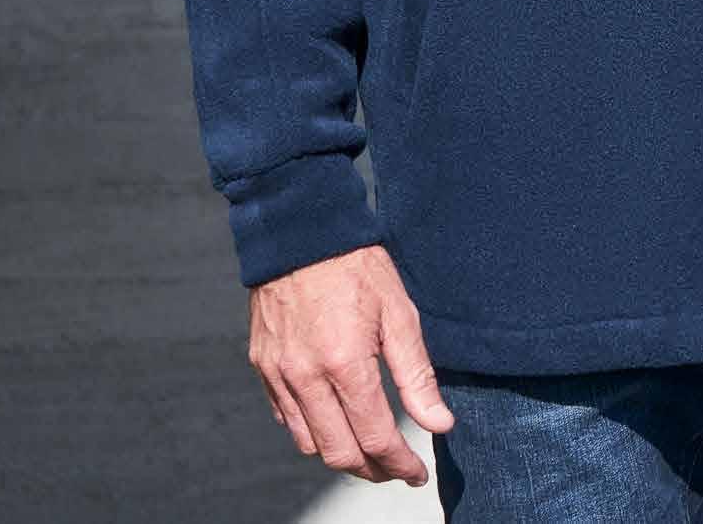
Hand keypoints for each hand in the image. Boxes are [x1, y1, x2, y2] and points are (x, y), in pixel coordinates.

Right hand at [248, 243, 455, 485]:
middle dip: (372, 470)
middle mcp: (306, 377)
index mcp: (344, 363)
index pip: (375, 438)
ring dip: (341, 454)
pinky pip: (285, 417)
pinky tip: (333, 419)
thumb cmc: (355, 265)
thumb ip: (417, 374)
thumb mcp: (399, 312)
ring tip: (368, 447)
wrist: (301, 229)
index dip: (400, 464)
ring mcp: (279, 373)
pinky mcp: (263, 365)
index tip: (417, 473)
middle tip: (396, 467)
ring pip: (309, 443)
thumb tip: (439, 423)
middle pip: (339, 453)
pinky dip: (311, 430)